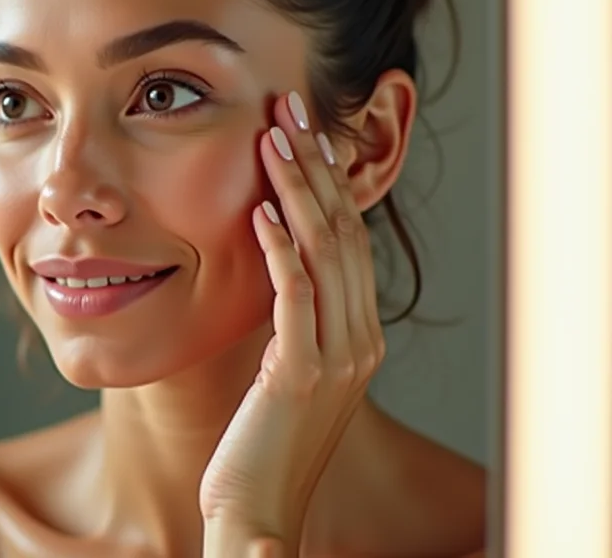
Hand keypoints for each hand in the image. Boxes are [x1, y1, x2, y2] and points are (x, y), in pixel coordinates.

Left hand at [199, 91, 385, 552]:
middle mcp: (358, 340)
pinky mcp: (300, 375)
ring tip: (274, 137)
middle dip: (315, 165)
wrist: (257, 508)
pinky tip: (261, 211)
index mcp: (358, 335)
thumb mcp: (286, 368)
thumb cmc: (261, 441)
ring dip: (298, 189)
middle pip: (344, 232)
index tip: (302, 130)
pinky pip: (296, 298)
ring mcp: (335, 358)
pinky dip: (281, 249)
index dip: (328, 180)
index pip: (349, 238)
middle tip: (289, 108)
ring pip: (325, 253)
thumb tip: (270, 258)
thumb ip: (290, 318)